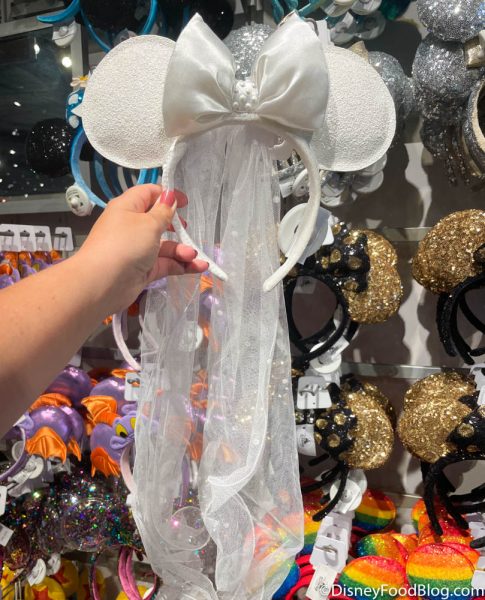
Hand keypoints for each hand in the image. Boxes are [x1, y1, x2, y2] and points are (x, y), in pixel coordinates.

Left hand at [77, 184, 207, 312]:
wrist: (102, 284)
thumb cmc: (125, 244)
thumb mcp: (148, 224)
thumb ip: (163, 212)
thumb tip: (169, 197)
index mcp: (128, 208)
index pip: (148, 194)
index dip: (167, 195)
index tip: (185, 202)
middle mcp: (132, 227)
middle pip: (158, 221)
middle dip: (176, 226)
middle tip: (186, 229)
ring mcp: (138, 250)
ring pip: (165, 246)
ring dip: (182, 249)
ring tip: (193, 255)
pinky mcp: (144, 270)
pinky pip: (166, 263)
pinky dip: (181, 264)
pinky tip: (198, 267)